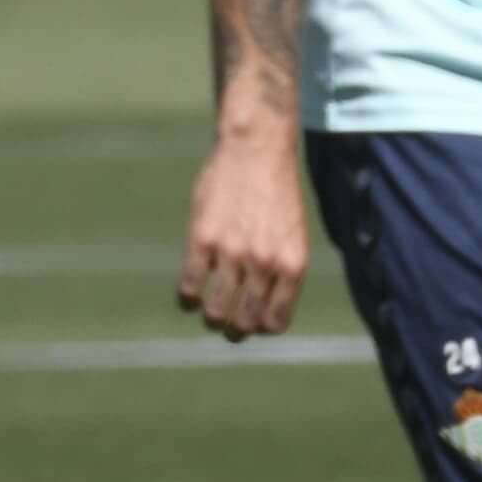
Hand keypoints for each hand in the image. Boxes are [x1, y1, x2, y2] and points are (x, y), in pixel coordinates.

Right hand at [177, 125, 308, 340]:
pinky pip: (189, 286)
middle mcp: (265, 264)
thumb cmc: (277, 192)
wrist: (257, 150)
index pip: (276, 320)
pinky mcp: (202, 240)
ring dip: (211, 318)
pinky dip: (187, 298)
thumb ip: (282, 268)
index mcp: (293, 265)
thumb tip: (266, 305)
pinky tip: (190, 294)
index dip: (263, 327)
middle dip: (235, 331)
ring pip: (215, 311)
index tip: (255, 324)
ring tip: (209, 311)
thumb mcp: (294, 234)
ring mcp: (232, 253)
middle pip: (245, 322)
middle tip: (228, 327)